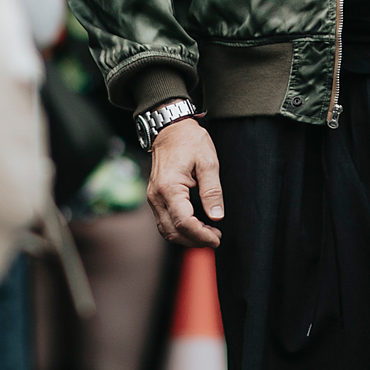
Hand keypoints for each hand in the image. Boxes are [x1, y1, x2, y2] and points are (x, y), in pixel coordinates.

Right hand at [147, 117, 222, 246]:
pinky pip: (164, 222)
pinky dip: (179, 230)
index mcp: (169, 188)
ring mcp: (153, 198)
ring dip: (186, 238)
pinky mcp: (155, 197)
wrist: (170, 129)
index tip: (217, 238)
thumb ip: (212, 191)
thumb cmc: (189, 142)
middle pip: (173, 232)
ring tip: (207, 234)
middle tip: (215, 238)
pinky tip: (195, 226)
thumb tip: (217, 215)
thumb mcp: (208, 162)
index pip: (184, 223)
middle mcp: (156, 196)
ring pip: (166, 230)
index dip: (201, 235)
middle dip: (195, 240)